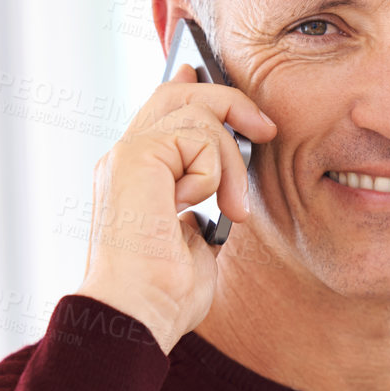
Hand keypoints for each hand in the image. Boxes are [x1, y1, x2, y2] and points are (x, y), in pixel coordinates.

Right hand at [74, 62, 277, 353]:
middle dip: (229, 101)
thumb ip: (200, 209)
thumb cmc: (162, 295)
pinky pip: (197, 135)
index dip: (191, 88)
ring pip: (196, 113)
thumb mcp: (194, 242)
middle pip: (177, 93)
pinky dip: (213, 172)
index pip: (161, 110)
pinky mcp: (136, 157)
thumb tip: (221, 200)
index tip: (208, 75)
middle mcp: (124, 159)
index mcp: (134, 176)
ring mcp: (126, 155)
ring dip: (230, 160)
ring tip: (233, 210)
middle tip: (265, 129)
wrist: (136, 315)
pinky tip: (199, 206)